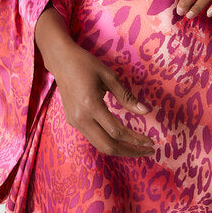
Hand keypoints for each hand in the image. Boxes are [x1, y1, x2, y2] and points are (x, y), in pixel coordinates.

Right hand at [44, 38, 156, 157]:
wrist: (61, 61)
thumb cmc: (85, 64)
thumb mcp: (109, 76)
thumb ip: (126, 96)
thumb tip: (146, 111)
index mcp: (91, 105)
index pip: (117, 131)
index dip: (135, 139)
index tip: (150, 142)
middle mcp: (81, 118)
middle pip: (108, 146)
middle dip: (130, 151)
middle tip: (148, 151)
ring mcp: (75, 122)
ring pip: (100, 145)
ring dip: (120, 149)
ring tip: (137, 148)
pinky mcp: (73, 121)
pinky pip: (93, 137)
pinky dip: (109, 141)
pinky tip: (121, 138)